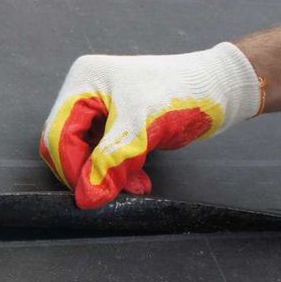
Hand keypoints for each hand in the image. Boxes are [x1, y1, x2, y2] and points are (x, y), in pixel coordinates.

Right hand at [40, 42, 261, 208]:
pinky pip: (102, 156)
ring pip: (84, 155)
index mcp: (83, 82)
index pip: (59, 134)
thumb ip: (109, 164)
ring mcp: (98, 109)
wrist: (221, 88)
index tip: (89, 194)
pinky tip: (138, 180)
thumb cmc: (183, 93)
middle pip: (66, 146)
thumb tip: (86, 199)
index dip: (71, 168)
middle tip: (112, 190)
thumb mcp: (141, 130)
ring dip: (106, 175)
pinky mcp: (114, 124)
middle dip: (89, 172)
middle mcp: (84, 93)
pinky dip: (117, 172)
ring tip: (134, 185)